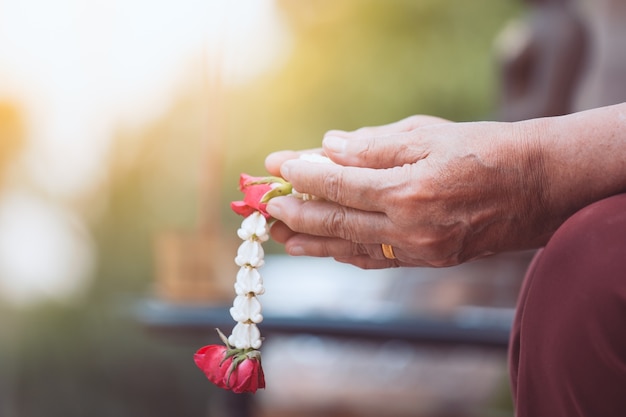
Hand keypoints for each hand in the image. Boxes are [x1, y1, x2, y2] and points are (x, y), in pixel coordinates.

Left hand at [264, 104, 625, 268]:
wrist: (537, 187)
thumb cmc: (484, 150)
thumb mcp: (427, 134)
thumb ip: (373, 145)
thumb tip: (328, 148)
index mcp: (407, 189)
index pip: (337, 184)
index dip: (301, 175)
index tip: (276, 164)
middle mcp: (409, 227)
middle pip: (335, 221)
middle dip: (294, 212)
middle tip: (264, 205)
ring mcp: (418, 250)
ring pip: (349, 248)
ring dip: (310, 241)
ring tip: (278, 236)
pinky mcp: (427, 260)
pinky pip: (374, 260)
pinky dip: (344, 253)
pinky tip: (323, 248)